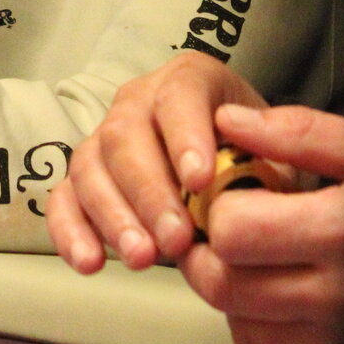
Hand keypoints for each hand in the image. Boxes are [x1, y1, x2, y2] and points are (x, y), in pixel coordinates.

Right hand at [47, 52, 277, 272]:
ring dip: (113, 216)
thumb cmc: (259, 159)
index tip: (200, 181)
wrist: (240, 169)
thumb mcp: (280, 154)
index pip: (181, 96)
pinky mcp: (83, 179)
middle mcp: (138, 101)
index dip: (186, 136)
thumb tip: (250, 186)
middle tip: (176, 239)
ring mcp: (104, 139)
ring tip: (143, 259)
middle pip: (125, 134)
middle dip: (148, 191)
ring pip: (89, 167)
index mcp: (191, 80)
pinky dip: (70, 231)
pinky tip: (91, 263)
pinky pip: (63, 199)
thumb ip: (270, 165)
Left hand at [178, 102, 343, 343]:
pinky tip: (294, 316)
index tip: (230, 201)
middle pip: (227, 287)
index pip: (234, 232)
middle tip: (234, 236)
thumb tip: (231, 122)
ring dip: (243, 303)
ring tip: (274, 271)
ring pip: (246, 335)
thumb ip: (300, 134)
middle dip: (217, 257)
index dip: (220, 210)